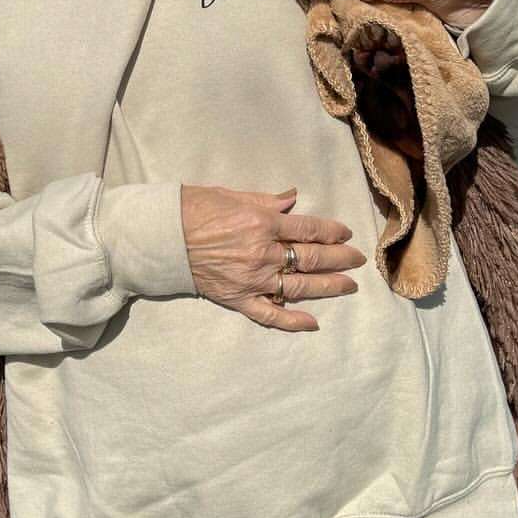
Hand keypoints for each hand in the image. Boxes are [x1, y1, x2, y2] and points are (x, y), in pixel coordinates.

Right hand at [180, 185, 365, 333]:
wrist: (160, 236)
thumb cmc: (192, 208)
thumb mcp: (231, 194)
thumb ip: (266, 200)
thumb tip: (293, 198)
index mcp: (262, 222)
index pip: (308, 230)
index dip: (331, 232)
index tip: (346, 235)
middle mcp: (262, 252)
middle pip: (311, 258)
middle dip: (339, 259)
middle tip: (357, 261)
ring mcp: (252, 279)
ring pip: (299, 287)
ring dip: (328, 287)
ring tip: (348, 286)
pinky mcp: (238, 298)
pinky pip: (269, 314)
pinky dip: (292, 321)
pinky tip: (313, 323)